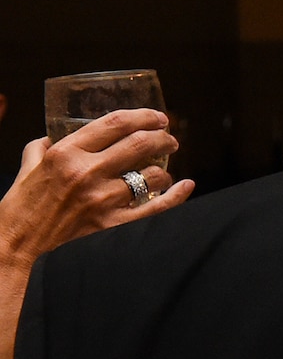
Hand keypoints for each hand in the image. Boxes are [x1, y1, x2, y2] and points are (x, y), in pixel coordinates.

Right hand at [2, 110, 191, 268]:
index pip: (115, 123)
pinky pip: (155, 209)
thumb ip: (43, 145)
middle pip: (140, 144)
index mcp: (66, 152)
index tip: (158, 117)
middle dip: (163, 138)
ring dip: (164, 170)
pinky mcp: (112, 224)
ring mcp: (102, 199)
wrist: (18, 242)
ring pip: (151, 176)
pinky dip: (176, 196)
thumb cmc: (23, 204)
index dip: (144, 116)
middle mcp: (87, 172)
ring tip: (164, 170)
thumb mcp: (29, 166)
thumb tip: (55, 134)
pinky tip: (187, 186)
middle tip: (170, 139)